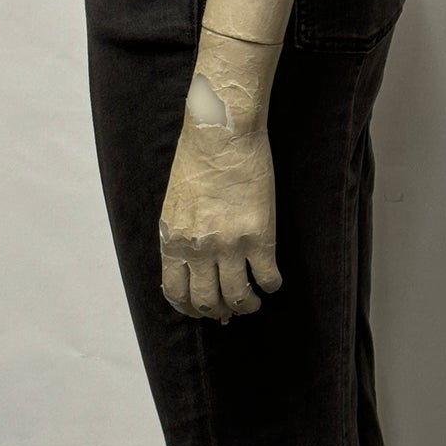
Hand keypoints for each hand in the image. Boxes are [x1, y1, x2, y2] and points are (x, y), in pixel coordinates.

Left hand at [159, 115, 282, 322]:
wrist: (221, 133)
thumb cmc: (196, 162)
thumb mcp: (175, 205)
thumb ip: (181, 237)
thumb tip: (194, 265)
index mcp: (173, 241)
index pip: (176, 294)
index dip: (191, 309)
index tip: (203, 311)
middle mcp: (198, 249)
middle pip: (207, 301)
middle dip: (220, 311)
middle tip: (231, 307)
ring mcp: (229, 245)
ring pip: (238, 296)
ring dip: (247, 305)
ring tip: (253, 301)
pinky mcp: (259, 236)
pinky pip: (268, 278)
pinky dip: (271, 286)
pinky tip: (272, 281)